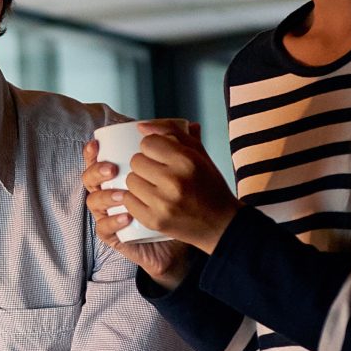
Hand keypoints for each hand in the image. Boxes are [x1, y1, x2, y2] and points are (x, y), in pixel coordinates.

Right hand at [82, 131, 199, 284]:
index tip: (98, 144)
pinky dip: (112, 221)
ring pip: (93, 201)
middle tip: (112, 168)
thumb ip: (183, 150)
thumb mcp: (180, 174)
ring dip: (105, 195)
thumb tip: (193, 125)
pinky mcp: (116, 235)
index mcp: (119, 174)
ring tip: (120, 194)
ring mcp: (110, 213)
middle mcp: (110, 192)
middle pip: (89, 177)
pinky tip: (126, 216)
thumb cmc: (180, 202)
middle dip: (96, 171)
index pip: (97, 159)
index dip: (92, 152)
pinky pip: (105, 228)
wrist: (186, 235)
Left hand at [119, 122, 239, 254]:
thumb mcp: (200, 155)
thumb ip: (174, 133)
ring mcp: (163, 203)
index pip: (148, 142)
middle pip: (136, 161)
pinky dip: (135, 200)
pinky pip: (128, 201)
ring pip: (131, 180)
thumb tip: (142, 126)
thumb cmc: (210, 187)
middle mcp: (175, 181)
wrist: (222, 224)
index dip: (152, 147)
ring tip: (154, 187)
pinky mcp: (154, 221)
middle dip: (144, 165)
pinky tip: (149, 201)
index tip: (160, 155)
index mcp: (187, 161)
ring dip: (139, 182)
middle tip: (158, 173)